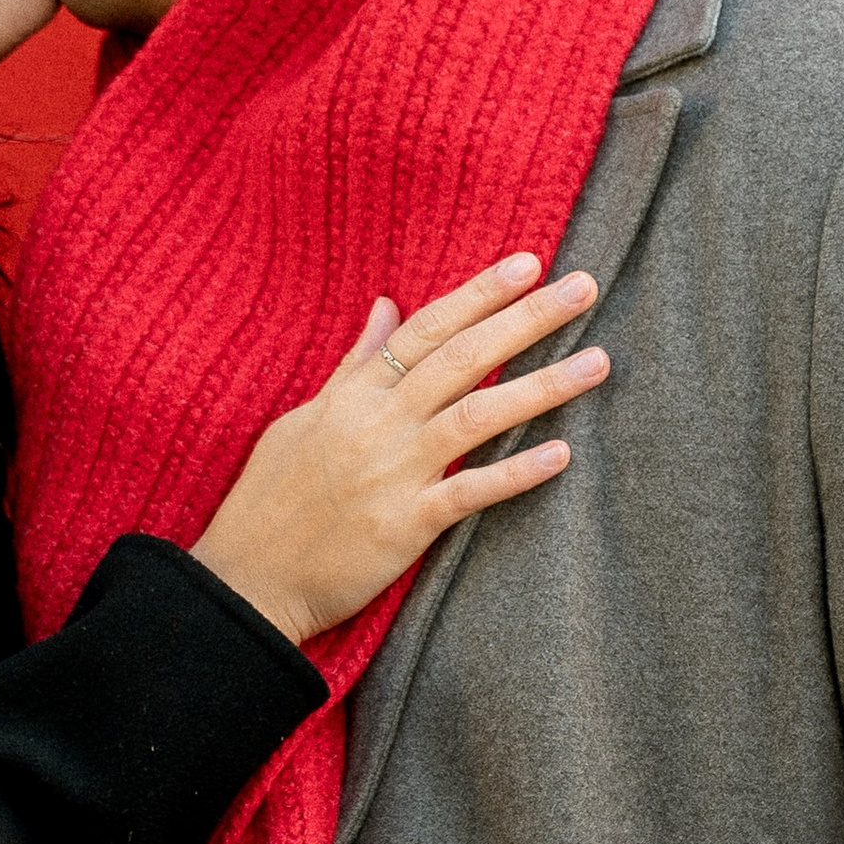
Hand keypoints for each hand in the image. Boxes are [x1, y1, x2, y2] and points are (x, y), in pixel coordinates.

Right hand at [189, 256, 604, 647]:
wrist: (246, 580)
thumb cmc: (269, 498)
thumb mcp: (303, 418)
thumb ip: (354, 365)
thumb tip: (386, 306)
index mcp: (352, 395)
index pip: (425, 329)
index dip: (478, 294)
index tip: (527, 263)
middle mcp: (378, 424)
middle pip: (463, 358)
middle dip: (526, 319)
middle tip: (582, 288)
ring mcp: (393, 473)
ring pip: (478, 415)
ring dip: (542, 386)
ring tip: (597, 362)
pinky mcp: (405, 526)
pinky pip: (470, 492)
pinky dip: (515, 472)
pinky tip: (561, 453)